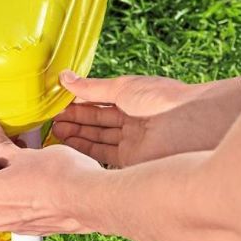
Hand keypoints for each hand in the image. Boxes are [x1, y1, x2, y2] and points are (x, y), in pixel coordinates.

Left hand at [0, 121, 101, 234]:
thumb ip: (0, 145)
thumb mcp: (24, 153)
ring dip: (2, 174)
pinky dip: (15, 189)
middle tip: (2, 142)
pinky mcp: (29, 227)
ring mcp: (11, 224)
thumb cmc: (57, 175)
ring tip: (20, 154)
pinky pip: (13, 206)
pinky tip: (30, 173)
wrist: (89, 199)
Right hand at [53, 70, 240, 166]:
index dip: (78, 105)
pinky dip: (86, 152)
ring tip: (54, 132)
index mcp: (134, 101)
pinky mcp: (132, 163)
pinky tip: (69, 149)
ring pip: (98, 140)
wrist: (191, 125)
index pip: (100, 103)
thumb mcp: (122, 87)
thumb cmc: (163, 99)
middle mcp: (133, 123)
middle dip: (74, 122)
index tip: (57, 106)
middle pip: (98, 123)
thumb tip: (65, 77)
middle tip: (50, 121)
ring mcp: (132, 144)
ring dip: (77, 136)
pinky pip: (104, 157)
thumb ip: (91, 87)